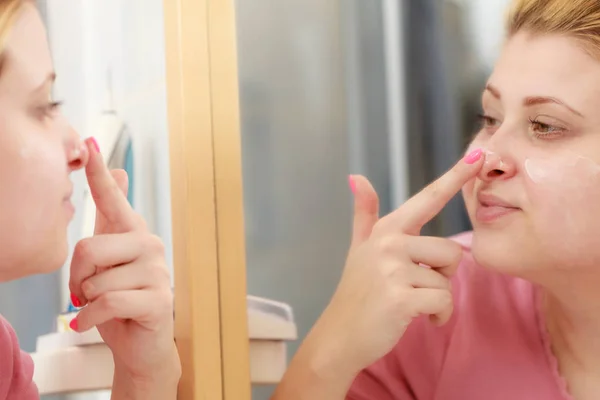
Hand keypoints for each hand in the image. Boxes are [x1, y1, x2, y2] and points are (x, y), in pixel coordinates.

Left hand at [69, 138, 179, 385]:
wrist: (141, 343)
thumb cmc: (122, 298)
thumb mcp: (112, 259)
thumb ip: (112, 219)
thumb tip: (120, 172)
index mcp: (134, 233)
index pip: (113, 199)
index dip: (99, 174)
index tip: (90, 145)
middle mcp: (150, 246)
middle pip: (88, 248)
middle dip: (76, 278)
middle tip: (84, 292)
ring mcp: (158, 273)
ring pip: (96, 281)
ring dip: (85, 302)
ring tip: (98, 307)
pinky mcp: (158, 301)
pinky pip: (107, 303)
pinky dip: (90, 319)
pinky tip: (90, 323)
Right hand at [307, 149, 484, 374]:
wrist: (340, 335)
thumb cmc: (356, 292)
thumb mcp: (359, 249)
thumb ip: (364, 213)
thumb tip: (356, 176)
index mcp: (387, 230)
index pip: (428, 198)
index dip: (455, 176)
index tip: (479, 155)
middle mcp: (390, 243)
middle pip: (451, 252)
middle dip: (442, 277)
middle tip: (415, 288)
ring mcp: (393, 269)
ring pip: (449, 280)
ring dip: (439, 299)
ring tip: (413, 304)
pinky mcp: (401, 297)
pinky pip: (443, 302)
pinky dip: (439, 317)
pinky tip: (420, 320)